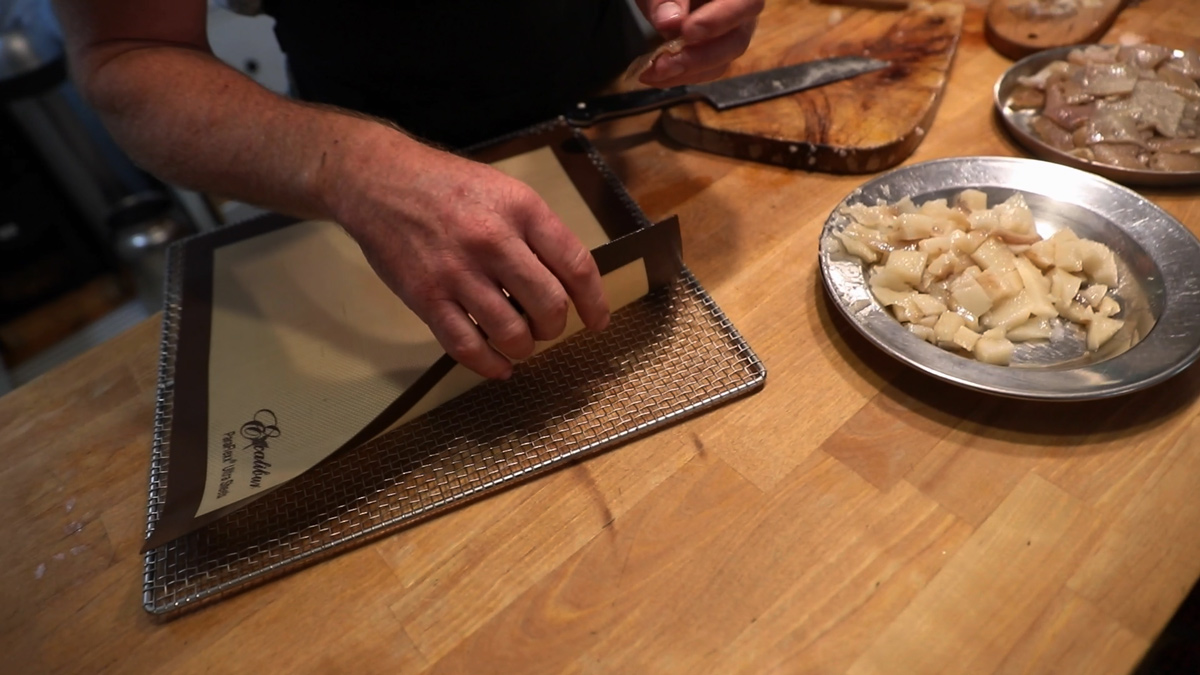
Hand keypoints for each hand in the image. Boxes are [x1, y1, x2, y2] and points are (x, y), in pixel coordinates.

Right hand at [328, 130, 609, 379]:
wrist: (379, 180)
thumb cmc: (447, 186)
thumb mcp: (504, 191)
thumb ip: (536, 232)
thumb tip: (568, 282)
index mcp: (522, 210)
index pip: (577, 266)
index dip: (595, 302)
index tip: (597, 321)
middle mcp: (493, 240)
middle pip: (549, 305)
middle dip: (555, 326)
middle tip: (548, 327)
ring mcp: (457, 271)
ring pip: (511, 332)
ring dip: (524, 347)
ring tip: (520, 342)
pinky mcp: (426, 296)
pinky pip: (466, 346)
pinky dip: (489, 364)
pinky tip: (499, 366)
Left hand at [636, 0, 763, 86]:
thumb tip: (669, 21)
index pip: (746, 3)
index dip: (721, 19)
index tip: (688, 31)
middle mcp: (742, 11)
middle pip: (737, 41)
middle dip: (698, 57)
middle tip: (664, 63)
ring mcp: (731, 35)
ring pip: (721, 63)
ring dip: (684, 72)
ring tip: (652, 72)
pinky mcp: (714, 53)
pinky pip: (704, 72)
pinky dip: (677, 76)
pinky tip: (653, 75)